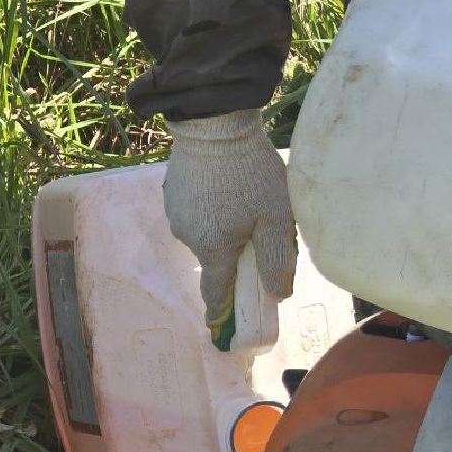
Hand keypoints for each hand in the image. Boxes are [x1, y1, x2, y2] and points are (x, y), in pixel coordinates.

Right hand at [162, 111, 296, 343]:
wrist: (214, 121)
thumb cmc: (249, 172)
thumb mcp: (276, 217)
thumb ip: (277, 260)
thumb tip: (278, 295)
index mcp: (213, 248)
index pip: (216, 293)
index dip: (222, 312)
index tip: (223, 330)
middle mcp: (188, 236)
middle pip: (216, 258)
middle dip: (235, 255)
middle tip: (260, 232)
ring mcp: (176, 212)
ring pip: (206, 232)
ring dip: (224, 227)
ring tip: (247, 200)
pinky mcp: (173, 190)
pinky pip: (198, 211)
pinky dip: (213, 207)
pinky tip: (228, 186)